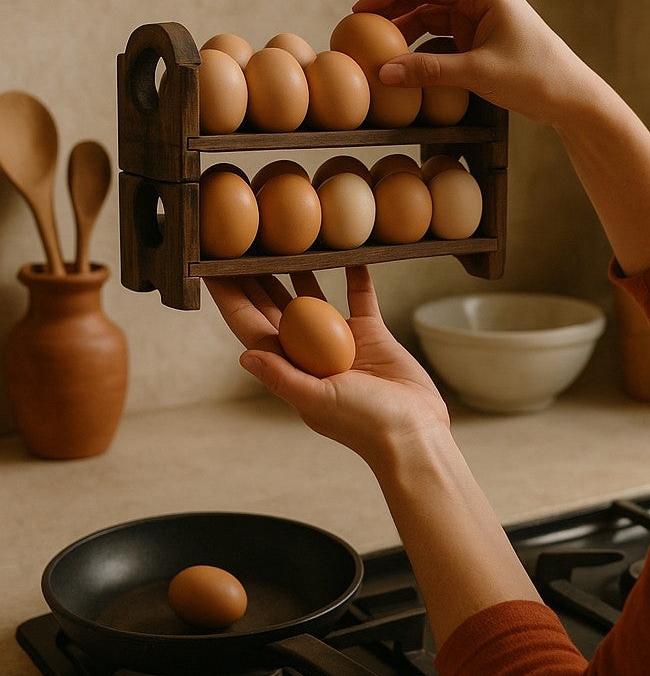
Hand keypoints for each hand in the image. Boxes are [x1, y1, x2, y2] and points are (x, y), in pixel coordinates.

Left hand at [204, 266, 450, 467]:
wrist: (413, 432)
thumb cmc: (364, 424)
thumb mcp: (317, 401)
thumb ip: (282, 377)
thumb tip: (244, 355)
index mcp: (290, 368)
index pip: (251, 327)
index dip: (230, 299)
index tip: (210, 270)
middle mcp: (310, 352)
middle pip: (275, 307)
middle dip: (256, 278)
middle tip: (240, 243)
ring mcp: (340, 342)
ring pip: (313, 298)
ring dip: (297, 272)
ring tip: (283, 242)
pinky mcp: (372, 334)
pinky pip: (360, 297)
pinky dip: (355, 276)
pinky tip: (347, 254)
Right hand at [352, 0, 598, 127]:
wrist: (571, 98)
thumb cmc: (535, 78)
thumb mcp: (478, 74)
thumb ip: (430, 72)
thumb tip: (385, 73)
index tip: (359, 10)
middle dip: (392, 14)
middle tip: (359, 33)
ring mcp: (482, 18)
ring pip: (433, 20)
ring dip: (407, 35)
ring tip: (377, 52)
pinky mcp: (483, 39)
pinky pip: (445, 39)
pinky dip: (425, 52)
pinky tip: (405, 67)